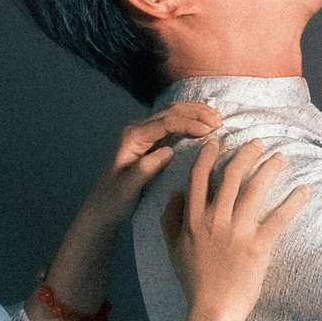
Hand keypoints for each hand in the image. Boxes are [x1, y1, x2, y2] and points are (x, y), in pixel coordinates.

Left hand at [83, 100, 220, 233]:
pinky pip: (172, 124)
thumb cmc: (113, 201)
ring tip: (217, 118)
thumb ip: (145, 169)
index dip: (189, 123)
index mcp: (132, 138)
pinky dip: (190, 120)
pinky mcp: (150, 142)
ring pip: (172, 114)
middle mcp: (137, 131)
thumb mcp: (127, 189)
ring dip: (195, 113)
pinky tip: (204, 123)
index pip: (165, 123)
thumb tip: (168, 151)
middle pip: (170, 112)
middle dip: (196, 113)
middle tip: (220, 120)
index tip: (209, 130)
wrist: (101, 208)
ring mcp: (143, 134)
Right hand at [161, 136, 308, 320]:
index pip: (199, 177)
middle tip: (259, 142)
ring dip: (270, 168)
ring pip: (255, 189)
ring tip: (281, 157)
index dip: (208, 154)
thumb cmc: (194, 281)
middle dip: (246, 153)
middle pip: (231, 175)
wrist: (213, 309)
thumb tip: (174, 193)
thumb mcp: (173, 249)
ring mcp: (238, 232)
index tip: (218, 141)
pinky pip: (279, 218)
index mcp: (194, 219)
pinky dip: (293, 202)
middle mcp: (215, 220)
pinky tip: (304, 190)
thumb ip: (170, 219)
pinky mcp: (259, 246)